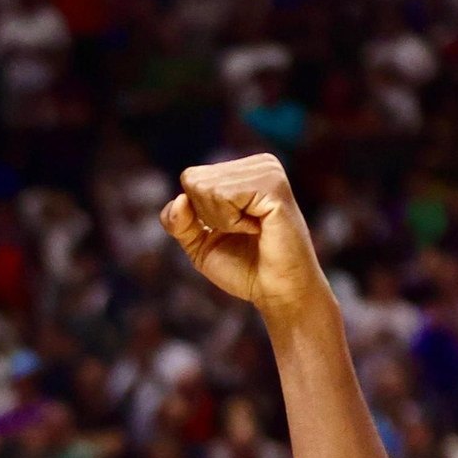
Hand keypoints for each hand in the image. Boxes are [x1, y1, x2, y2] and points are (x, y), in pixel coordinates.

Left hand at [161, 154, 326, 319]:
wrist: (279, 293)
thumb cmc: (245, 269)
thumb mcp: (200, 245)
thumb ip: (178, 223)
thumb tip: (179, 200)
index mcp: (244, 171)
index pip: (191, 178)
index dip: (199, 214)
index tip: (231, 229)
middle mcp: (259, 164)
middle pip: (195, 181)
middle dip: (209, 217)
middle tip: (243, 232)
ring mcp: (268, 171)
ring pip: (207, 187)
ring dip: (223, 220)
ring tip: (253, 230)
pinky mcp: (274, 185)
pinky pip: (223, 195)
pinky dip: (233, 221)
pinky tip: (259, 228)